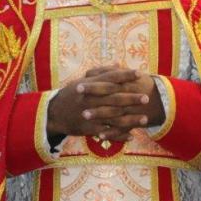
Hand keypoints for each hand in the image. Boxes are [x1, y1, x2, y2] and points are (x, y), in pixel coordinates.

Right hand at [47, 66, 161, 141]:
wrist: (53, 114)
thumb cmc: (70, 94)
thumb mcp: (82, 81)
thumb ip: (101, 74)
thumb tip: (118, 65)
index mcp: (89, 85)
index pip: (110, 78)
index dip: (125, 76)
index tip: (139, 74)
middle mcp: (90, 99)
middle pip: (114, 98)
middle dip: (131, 98)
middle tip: (147, 98)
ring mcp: (90, 114)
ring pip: (113, 117)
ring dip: (130, 119)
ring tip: (145, 119)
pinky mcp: (88, 128)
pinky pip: (107, 132)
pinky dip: (119, 135)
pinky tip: (132, 135)